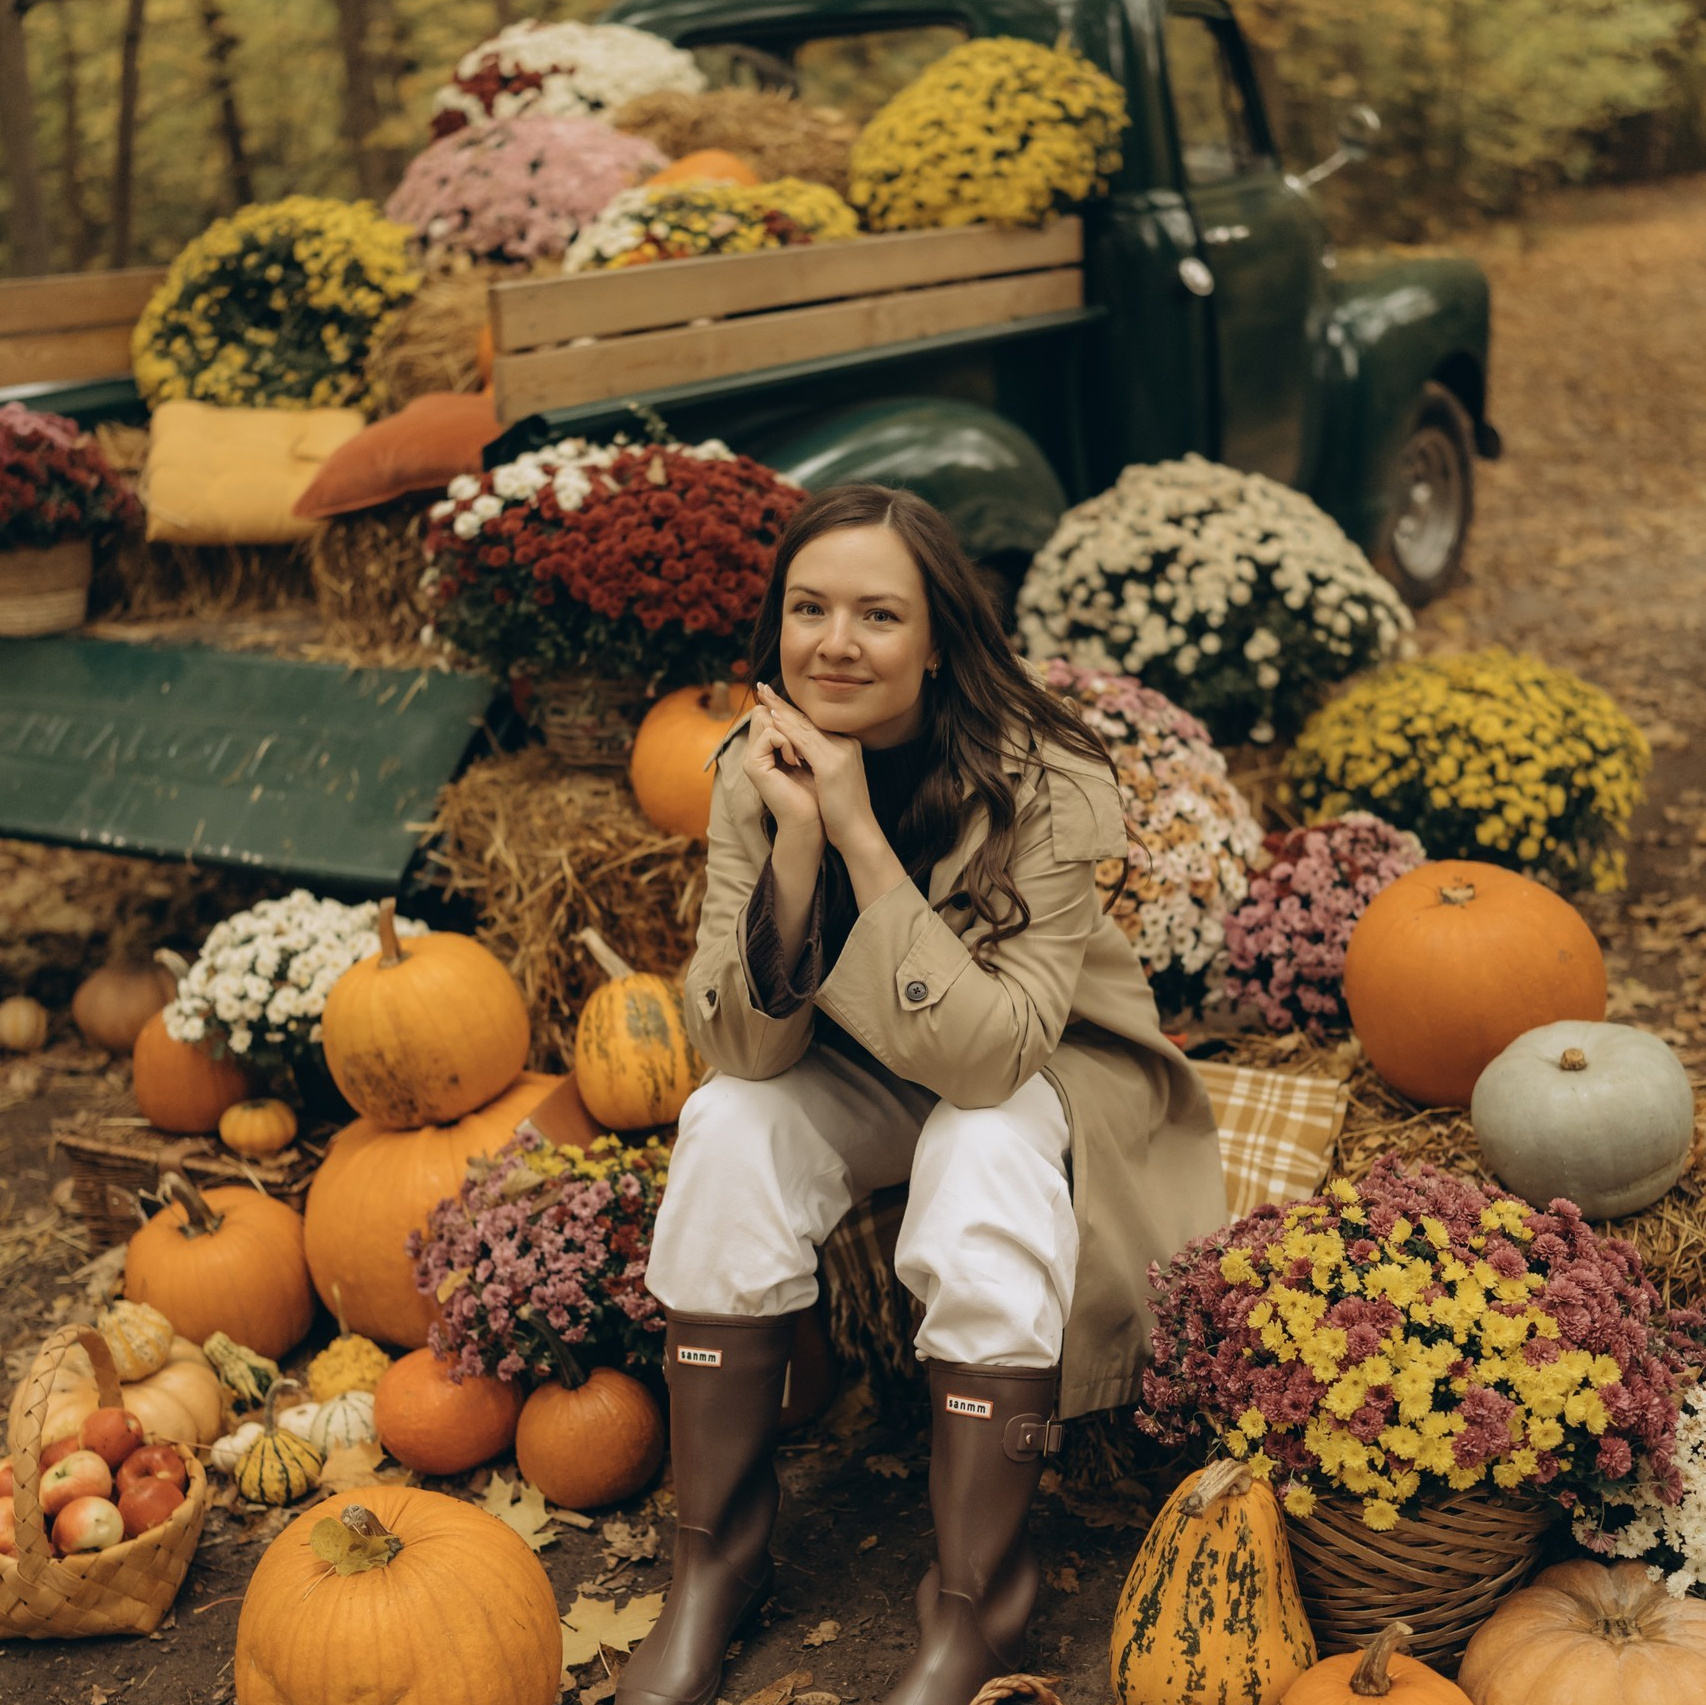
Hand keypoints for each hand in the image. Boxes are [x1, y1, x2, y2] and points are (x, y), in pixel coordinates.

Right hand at [741, 703, 823, 837]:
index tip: (804, 727)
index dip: (788, 709)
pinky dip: (786, 742)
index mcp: (772, 747)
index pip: (776, 713)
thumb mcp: (817, 758)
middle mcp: (759, 750)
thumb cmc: (820, 794)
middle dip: (789, 721)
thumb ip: (807, 735)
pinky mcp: (753, 765)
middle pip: (767, 710)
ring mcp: (754, 757)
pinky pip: (770, 734)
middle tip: (804, 749)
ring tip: (801, 758)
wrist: (812, 822)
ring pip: (766, 718)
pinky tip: (796, 762)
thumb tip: (804, 709)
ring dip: (790, 732)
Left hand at [753, 683, 878, 852]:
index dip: (792, 712)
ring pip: (805, 726)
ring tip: (763, 697)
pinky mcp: (832, 764)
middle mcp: (846, 744)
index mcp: (847, 747)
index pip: (815, 725)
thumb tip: (802, 757)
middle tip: (763, 689)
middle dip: (783, 704)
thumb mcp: (834, 783)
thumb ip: (822, 765)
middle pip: (809, 720)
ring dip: (781, 710)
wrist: (859, 833)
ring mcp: (840, 752)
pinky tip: (773, 719)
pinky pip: (805, 741)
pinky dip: (787, 729)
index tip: (773, 700)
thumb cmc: (843, 814)